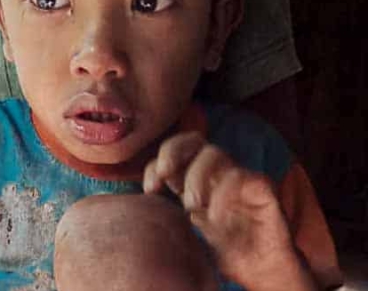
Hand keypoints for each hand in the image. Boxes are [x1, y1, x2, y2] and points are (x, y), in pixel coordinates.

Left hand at [143, 132, 316, 290]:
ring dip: (196, 176)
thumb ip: (172, 207)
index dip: (155, 165)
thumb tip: (146, 195)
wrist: (264, 270)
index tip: (150, 189)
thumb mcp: (191, 227)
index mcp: (197, 178)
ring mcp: (239, 177)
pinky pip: (240, 177)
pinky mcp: (261, 187)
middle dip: (173, 151)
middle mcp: (217, 172)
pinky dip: (222, 194)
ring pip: (214, 153)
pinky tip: (215, 217)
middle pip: (193, 140)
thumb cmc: (228, 249)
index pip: (174, 153)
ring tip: (192, 206)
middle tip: (164, 174)